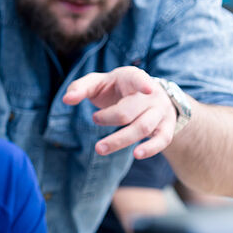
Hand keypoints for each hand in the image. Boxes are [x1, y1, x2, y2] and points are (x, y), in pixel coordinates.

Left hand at [62, 66, 177, 158]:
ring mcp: (160, 111)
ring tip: (99, 148)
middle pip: (129, 111)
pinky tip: (137, 154)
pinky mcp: (165, 127)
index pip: (138, 78)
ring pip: (143, 127)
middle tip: (94, 119)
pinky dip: (151, 148)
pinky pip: (162, 139)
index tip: (146, 88)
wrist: (147, 95)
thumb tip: (66, 100)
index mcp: (133, 77)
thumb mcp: (97, 83)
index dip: (142, 83)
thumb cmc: (115, 89)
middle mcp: (151, 94)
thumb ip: (80, 88)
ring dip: (120, 140)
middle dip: (109, 118)